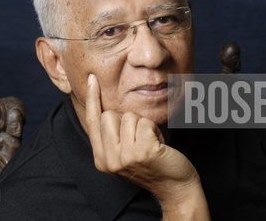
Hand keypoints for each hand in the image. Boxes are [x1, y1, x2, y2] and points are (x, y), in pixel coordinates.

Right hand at [85, 74, 210, 219]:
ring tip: (150, 143)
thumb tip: (103, 107)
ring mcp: (124, 157)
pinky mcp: (142, 152)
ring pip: (128, 117)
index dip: (91, 98)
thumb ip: (112, 136)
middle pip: (110, 115)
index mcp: (101, 159)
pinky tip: (159, 144)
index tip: (92, 78)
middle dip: (128, 120)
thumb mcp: (125, 154)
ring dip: (144, 125)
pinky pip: (145, 123)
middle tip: (140, 138)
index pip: (92, 122)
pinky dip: (155, 129)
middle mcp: (109, 160)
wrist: (175, 186)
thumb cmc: (152, 164)